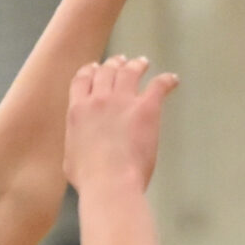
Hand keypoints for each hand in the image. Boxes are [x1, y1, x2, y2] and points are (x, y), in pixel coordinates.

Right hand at [64, 55, 178, 190]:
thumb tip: (80, 146)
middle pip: (106, 71)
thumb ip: (76, 143)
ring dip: (136, 65)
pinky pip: (158, 85)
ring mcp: (122, 101)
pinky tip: (173, 79)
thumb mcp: (71, 158)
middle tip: (122, 61)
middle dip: (114, 64)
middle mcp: (98, 100)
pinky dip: (167, 80)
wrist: (110, 182)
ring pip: (129, 72)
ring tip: (142, 63)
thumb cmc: (90, 179)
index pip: (82, 80)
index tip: (95, 67)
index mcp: (77, 110)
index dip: (90, 71)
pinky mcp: (146, 108)